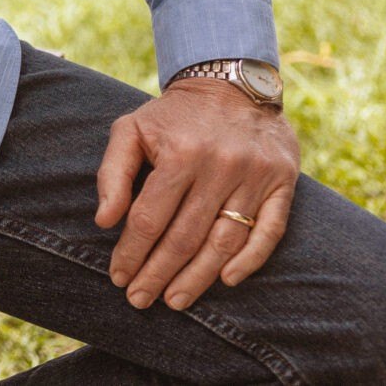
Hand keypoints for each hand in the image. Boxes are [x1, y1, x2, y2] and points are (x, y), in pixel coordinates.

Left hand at [97, 78, 299, 311]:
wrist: (231, 85)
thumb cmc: (173, 116)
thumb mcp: (130, 129)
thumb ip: (112, 173)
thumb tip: (104, 221)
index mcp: (178, 154)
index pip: (149, 218)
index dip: (132, 252)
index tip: (118, 277)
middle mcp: (219, 167)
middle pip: (184, 236)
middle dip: (159, 273)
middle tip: (141, 300)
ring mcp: (254, 177)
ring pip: (224, 241)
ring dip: (198, 278)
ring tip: (175, 300)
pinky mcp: (282, 184)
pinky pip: (269, 232)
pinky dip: (249, 260)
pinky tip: (226, 280)